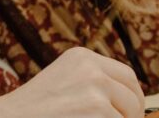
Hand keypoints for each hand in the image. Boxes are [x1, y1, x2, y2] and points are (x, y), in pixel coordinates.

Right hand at [0, 47, 143, 117]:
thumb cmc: (34, 109)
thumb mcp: (64, 82)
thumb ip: (92, 82)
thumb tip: (130, 100)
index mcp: (82, 57)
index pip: (128, 77)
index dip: (131, 99)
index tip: (125, 113)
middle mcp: (91, 67)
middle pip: (133, 97)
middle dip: (128, 116)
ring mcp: (95, 88)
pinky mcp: (98, 110)